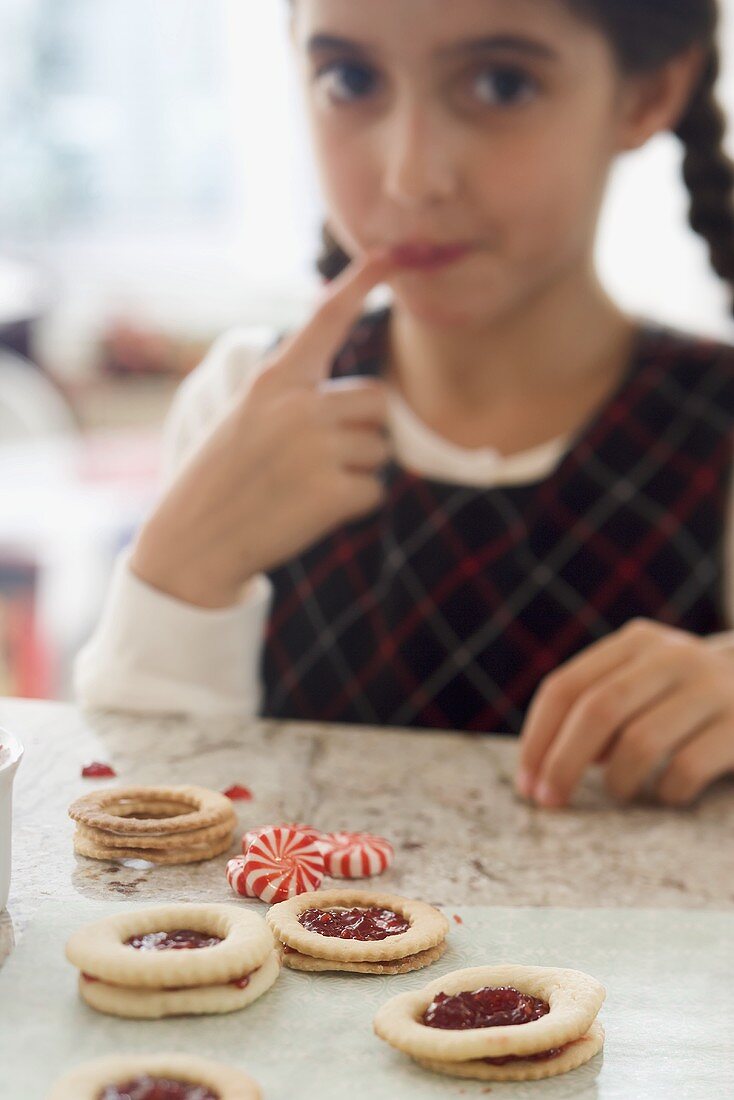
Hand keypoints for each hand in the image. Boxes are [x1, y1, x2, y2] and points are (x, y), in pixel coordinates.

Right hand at [131, 251, 393, 607]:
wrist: (193, 542)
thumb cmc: (223, 478)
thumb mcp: (248, 417)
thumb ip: (299, 398)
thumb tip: (373, 406)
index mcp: (274, 380)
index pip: (326, 319)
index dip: (363, 282)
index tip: (395, 253)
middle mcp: (299, 405)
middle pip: (377, 401)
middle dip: (362, 429)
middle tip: (315, 458)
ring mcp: (317, 448)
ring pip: (379, 449)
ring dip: (355, 470)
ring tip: (303, 485)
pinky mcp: (333, 492)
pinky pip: (374, 491)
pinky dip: (351, 506)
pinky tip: (308, 511)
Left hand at [515, 619, 733, 807]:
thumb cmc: (689, 698)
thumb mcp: (646, 682)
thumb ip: (599, 706)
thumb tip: (546, 763)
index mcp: (636, 642)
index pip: (566, 686)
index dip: (538, 738)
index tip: (526, 783)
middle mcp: (673, 656)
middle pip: (597, 710)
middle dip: (563, 763)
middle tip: (549, 802)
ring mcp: (712, 687)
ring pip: (639, 742)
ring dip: (618, 781)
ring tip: (621, 792)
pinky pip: (685, 768)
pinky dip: (666, 792)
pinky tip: (669, 794)